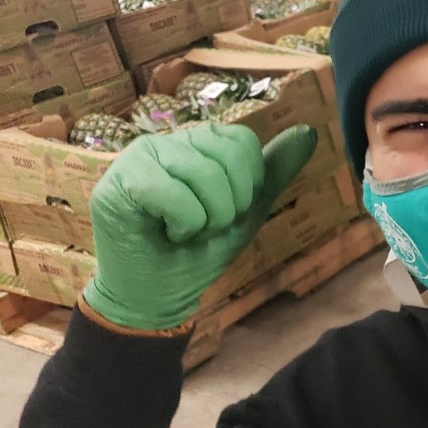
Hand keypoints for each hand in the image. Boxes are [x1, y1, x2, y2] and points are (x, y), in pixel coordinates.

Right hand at [84, 123, 316, 329]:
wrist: (158, 295)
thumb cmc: (198, 251)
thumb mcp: (248, 210)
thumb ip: (275, 171)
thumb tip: (308, 132)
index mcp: (197, 143)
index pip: (244, 141)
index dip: (248, 185)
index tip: (226, 211)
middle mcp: (167, 140)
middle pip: (229, 156)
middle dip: (230, 206)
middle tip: (202, 225)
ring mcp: (140, 156)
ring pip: (205, 175)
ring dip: (206, 219)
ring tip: (182, 231)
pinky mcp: (119, 181)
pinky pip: (173, 194)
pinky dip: (182, 225)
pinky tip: (164, 233)